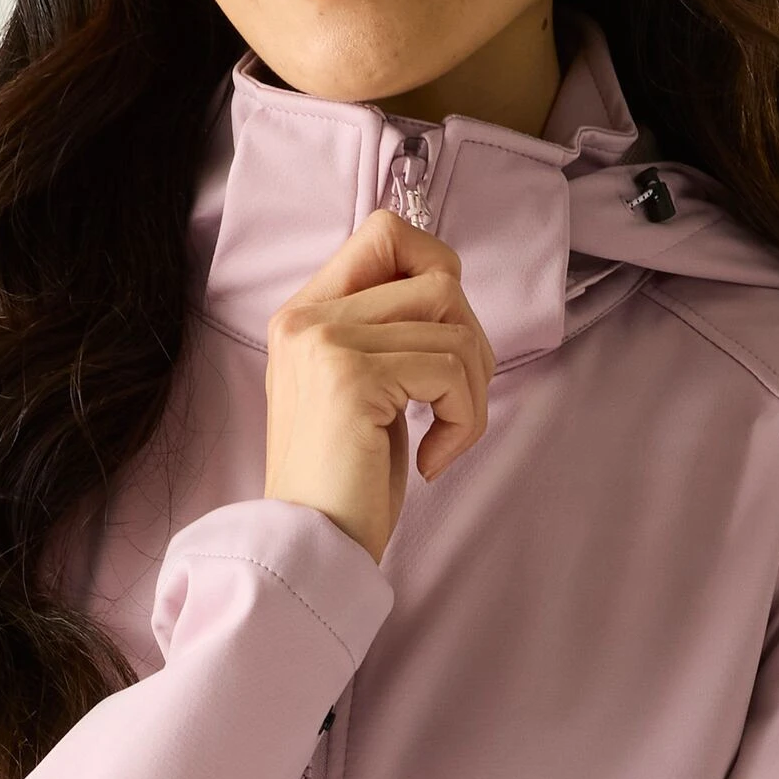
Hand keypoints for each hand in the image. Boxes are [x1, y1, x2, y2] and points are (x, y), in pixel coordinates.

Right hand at [263, 207, 495, 564]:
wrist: (309, 546)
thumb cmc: (346, 478)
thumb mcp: (359, 386)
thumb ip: (385, 329)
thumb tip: (448, 285)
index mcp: (305, 312)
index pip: (386, 232)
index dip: (435, 269)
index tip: (442, 335)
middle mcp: (307, 316)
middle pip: (436, 274)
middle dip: (471, 339)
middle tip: (455, 401)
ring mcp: (325, 342)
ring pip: (453, 323)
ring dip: (473, 388)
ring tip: (445, 433)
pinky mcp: (351, 377)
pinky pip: (452, 371)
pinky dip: (464, 420)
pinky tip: (433, 457)